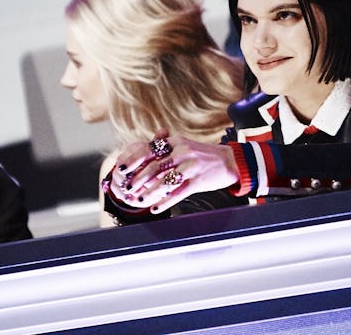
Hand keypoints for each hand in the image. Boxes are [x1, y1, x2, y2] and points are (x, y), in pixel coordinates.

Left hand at [110, 130, 239, 213]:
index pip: (149, 149)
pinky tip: (156, 208)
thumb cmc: (203, 155)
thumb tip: (143, 156)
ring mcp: (192, 166)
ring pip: (165, 182)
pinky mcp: (199, 180)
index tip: (121, 168)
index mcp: (176, 142)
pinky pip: (179, 193)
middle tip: (128, 189)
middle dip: (138, 179)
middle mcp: (183, 152)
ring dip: (150, 193)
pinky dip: (166, 202)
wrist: (230, 160)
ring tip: (139, 201)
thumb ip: (165, 148)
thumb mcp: (184, 145)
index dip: (133, 160)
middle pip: (154, 167)